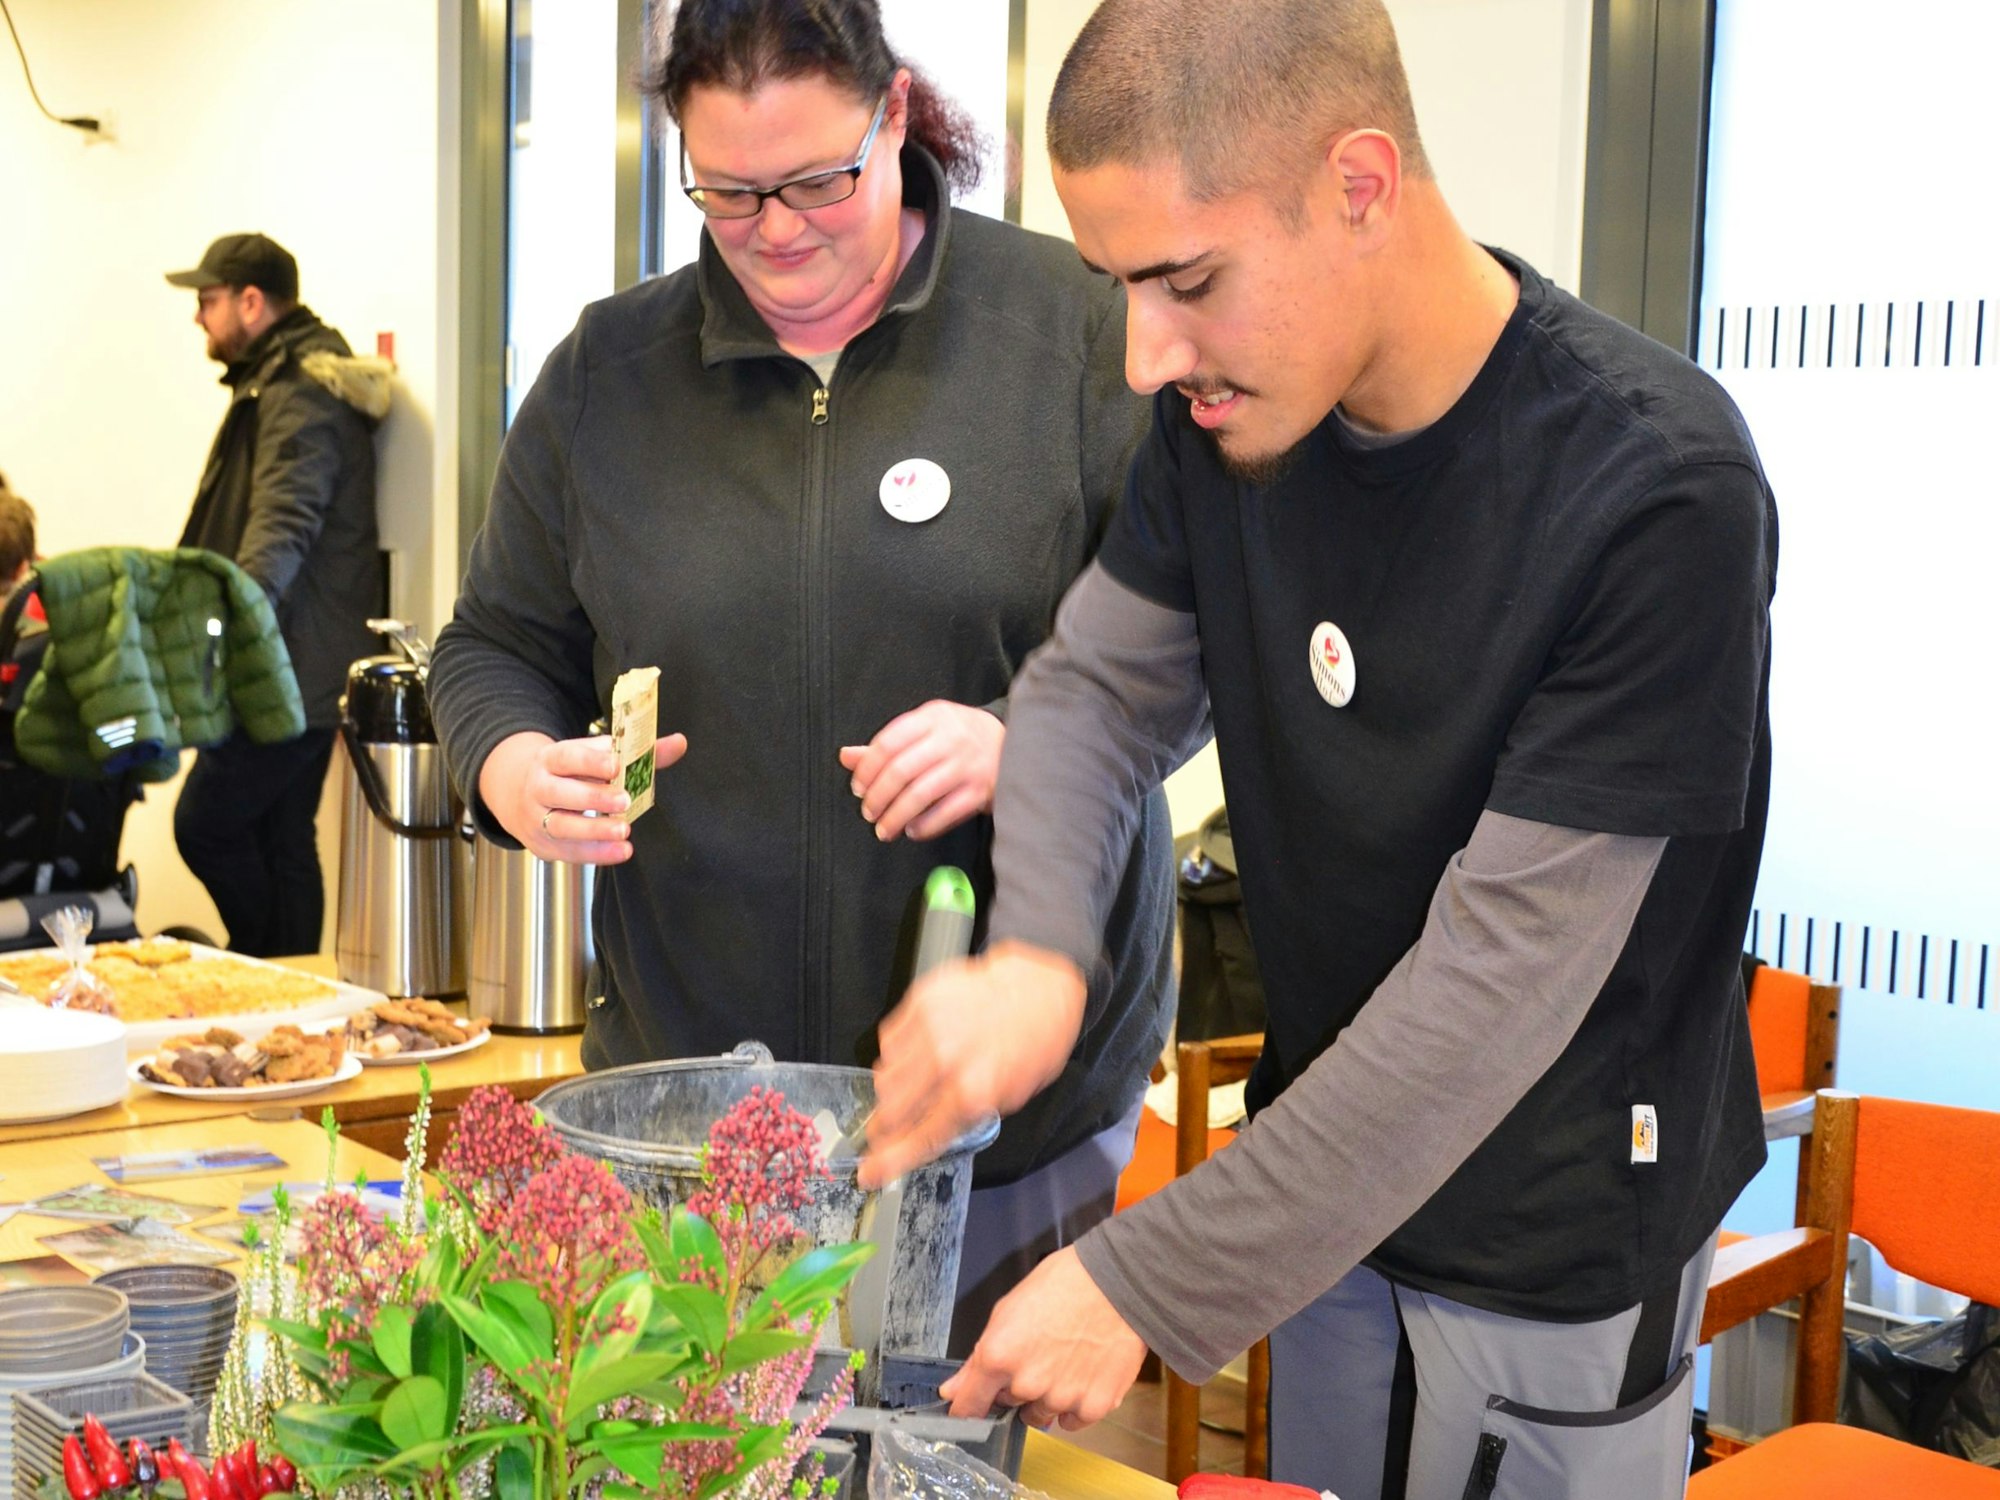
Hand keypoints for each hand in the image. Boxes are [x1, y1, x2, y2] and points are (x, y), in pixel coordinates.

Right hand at [478, 729, 687, 863]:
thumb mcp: (594, 758)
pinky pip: (569, 851)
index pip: (567, 757)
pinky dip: (595, 853)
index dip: (591, 762)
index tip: (616, 765)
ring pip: (561, 825)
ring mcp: (537, 818)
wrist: (520, 795)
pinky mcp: (544, 844)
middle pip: (560, 792)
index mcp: (551, 759)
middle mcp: (539, 787)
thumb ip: (637, 753)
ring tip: (623, 832)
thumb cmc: (570, 773)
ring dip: (593, 831)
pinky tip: (620, 851)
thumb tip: (678, 743)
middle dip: (593, 797)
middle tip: (624, 802)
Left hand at [839, 700, 1002, 841]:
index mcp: (933, 717)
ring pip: (920, 795)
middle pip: (901, 771)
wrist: (1015, 743)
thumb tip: (846, 757)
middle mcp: (950, 738)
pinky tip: (912, 830)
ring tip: (884, 829)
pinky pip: (945, 813)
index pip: (888, 743)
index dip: (867, 770)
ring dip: (895, 817)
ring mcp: (967, 765)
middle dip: (878, 797)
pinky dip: (923, 826)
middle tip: (868, 813)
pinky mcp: (981, 791)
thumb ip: (886, 745)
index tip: (858, 788)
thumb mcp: (926, 729)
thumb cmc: (961, 737)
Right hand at [860, 941, 1085, 1187]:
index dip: (890, 1160)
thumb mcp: (1013, 1094)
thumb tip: (929, 1133)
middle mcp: (947, 1061)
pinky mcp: (921, 1001)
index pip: (920, 1137)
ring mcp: (930, 1028)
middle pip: (890, 1110)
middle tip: (890, 1125)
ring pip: (883, 1077)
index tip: (870, 1172)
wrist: (1039, 987)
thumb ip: (968, 1115)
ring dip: (893, 1089)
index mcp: (974, 1092)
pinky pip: (888, 1041)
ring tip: (918, 1079)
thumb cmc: (1034, 1040)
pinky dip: (897, 1053)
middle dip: (886, 1126)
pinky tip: (920, 1050)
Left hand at [941, 1247, 1146, 1429]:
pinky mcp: (1094, 1406)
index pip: (968, 1406)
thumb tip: (953, 1390)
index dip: (968, 1406)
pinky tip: (1083, 1374)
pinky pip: (1072, 1421)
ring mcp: (1061, 1398)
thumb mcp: (1009, 1309)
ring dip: (1046, 1396)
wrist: (1118, 1282)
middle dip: (1016, 1385)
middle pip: (1008, 1404)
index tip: (971, 1405)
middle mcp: (1027, 1384)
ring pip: (1040, 1413)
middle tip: (1038, 1353)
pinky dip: (1075, 1405)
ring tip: (1065, 1360)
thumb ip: (979, 1357)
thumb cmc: (1063, 1285)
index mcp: (999, 1356)